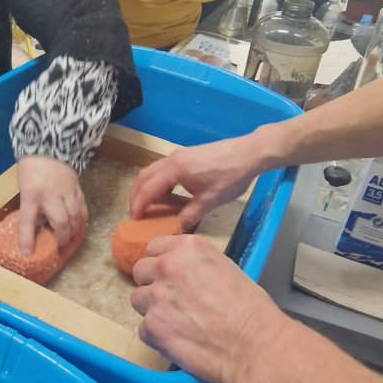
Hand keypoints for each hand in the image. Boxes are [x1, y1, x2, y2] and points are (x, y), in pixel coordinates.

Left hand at [17, 155, 88, 255]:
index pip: (28, 221)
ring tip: (68, 238)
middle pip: (60, 222)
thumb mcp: (24, 188)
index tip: (27, 254)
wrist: (49, 145)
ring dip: (72, 231)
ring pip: (74, 217)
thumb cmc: (31, 168)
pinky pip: (82, 208)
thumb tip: (36, 227)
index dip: (27, 239)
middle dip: (60, 237)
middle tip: (57, 244)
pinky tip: (79, 226)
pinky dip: (81, 220)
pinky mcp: (77, 188)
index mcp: (31, 194)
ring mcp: (66, 191)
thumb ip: (31, 206)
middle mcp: (50, 194)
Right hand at [129, 134, 264, 230]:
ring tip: (147, 204)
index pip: (148, 189)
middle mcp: (172, 160)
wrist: (248, 153)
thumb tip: (176, 229)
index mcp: (175, 170)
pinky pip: (163, 168)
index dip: (139, 205)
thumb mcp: (210, 200)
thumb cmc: (230, 177)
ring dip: (146, 187)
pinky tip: (166, 193)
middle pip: (144, 177)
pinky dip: (157, 181)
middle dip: (136, 195)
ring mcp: (179, 155)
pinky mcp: (186, 155)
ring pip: (153, 171)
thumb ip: (190, 215)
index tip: (134, 219)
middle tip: (135, 213)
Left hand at [130, 235, 289, 382]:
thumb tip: (182, 274)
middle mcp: (167, 266)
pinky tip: (178, 339)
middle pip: (141, 271)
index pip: (154, 247)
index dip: (162, 264)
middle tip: (173, 301)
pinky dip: (157, 336)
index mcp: (188, 247)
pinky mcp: (152, 326)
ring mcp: (156, 296)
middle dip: (153, 285)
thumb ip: (195, 265)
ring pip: (138, 300)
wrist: (253, 344)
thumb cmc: (250, 309)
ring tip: (177, 323)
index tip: (171, 276)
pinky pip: (143, 329)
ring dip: (153, 310)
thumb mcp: (225, 268)